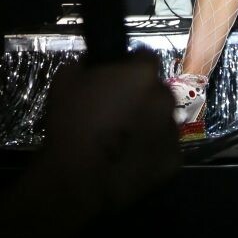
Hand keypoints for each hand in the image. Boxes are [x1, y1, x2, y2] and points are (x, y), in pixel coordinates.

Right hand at [39, 50, 179, 212]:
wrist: (77, 180)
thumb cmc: (71, 125)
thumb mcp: (65, 81)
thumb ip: (84, 65)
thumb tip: (90, 66)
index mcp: (143, 74)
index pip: (145, 57)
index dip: (129, 65)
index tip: (115, 77)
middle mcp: (165, 98)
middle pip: (157, 90)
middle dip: (141, 96)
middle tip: (117, 110)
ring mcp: (172, 130)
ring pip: (162, 119)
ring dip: (148, 123)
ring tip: (122, 138)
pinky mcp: (172, 160)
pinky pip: (163, 149)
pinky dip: (151, 152)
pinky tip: (129, 160)